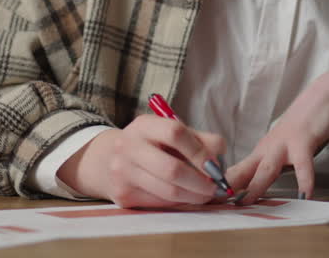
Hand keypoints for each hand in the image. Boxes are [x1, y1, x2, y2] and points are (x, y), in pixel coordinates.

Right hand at [58, 114, 226, 207]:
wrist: (109, 160)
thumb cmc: (152, 145)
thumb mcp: (171, 132)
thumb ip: (199, 139)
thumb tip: (219, 154)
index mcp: (143, 125)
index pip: (175, 133)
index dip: (199, 151)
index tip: (214, 165)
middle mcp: (128, 146)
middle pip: (171, 169)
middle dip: (200, 182)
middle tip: (215, 187)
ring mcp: (122, 172)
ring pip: (168, 191)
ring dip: (194, 196)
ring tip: (205, 194)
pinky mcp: (123, 196)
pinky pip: (160, 203)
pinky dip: (179, 202)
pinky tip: (186, 198)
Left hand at [227, 68, 328, 203]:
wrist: (323, 97)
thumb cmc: (304, 125)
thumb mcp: (282, 146)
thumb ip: (271, 164)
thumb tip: (258, 186)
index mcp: (262, 151)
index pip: (237, 171)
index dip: (223, 185)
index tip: (210, 199)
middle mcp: (269, 148)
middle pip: (244, 169)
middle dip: (230, 186)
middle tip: (217, 201)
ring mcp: (285, 144)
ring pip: (266, 168)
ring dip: (255, 185)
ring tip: (248, 202)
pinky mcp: (303, 141)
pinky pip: (303, 165)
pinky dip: (304, 181)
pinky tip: (304, 195)